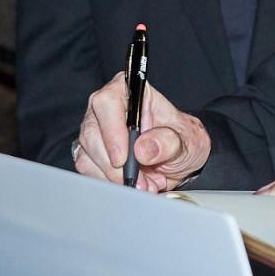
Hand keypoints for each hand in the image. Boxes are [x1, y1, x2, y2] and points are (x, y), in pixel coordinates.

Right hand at [73, 73, 210, 191]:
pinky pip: (88, 171)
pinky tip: (132, 184)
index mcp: (130, 91)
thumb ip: (168, 142)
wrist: (180, 159)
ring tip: (144, 183)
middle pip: (92, 133)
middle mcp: (107, 109)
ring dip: (114, 178)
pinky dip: (109, 183)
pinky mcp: (90, 154)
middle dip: (115, 166)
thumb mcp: (187, 140)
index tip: (122, 158)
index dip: (112, 130)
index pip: (108, 101)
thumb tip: (143, 149)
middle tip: (141, 181)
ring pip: (87, 156)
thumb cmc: (182, 140)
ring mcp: (96, 131)